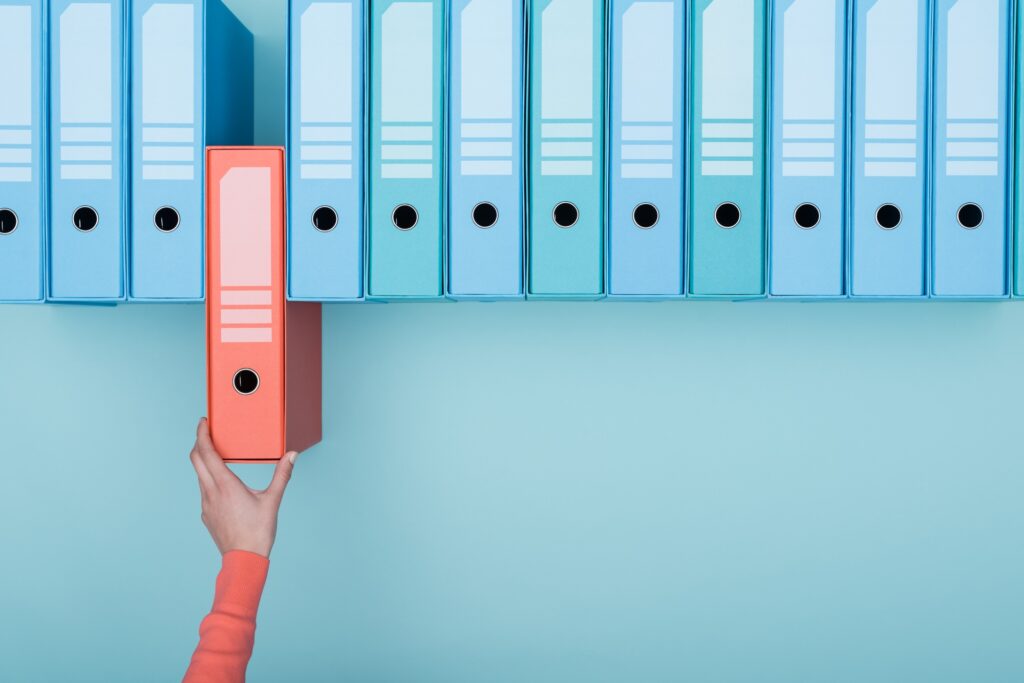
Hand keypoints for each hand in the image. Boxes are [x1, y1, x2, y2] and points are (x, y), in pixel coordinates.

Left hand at [189, 418, 297, 557]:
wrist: (243, 559)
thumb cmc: (258, 531)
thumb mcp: (272, 500)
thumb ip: (282, 475)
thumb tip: (292, 455)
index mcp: (225, 485)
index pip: (206, 452)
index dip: (202, 434)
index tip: (203, 422)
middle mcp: (211, 492)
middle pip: (196, 460)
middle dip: (199, 443)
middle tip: (206, 431)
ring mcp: (206, 504)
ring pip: (199, 475)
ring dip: (204, 461)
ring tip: (216, 453)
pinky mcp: (206, 514)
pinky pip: (204, 489)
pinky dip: (209, 478)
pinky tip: (222, 482)